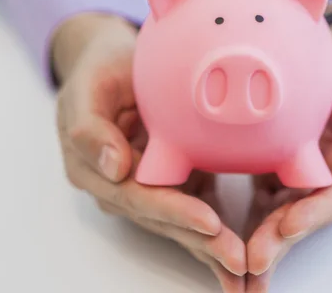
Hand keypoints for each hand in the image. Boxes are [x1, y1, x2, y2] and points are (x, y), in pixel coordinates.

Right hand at [52, 13, 246, 291]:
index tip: (208, 222)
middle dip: (201, 242)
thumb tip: (114, 169)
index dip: (173, 211)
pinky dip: (214, 234)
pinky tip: (237, 255)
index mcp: (95, 169)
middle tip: (239, 259)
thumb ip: (90, 128)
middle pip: (163, 219)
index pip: (138, 197)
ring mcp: (146, 188)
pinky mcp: (170, 183)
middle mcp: (120, 187)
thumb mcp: (87, 88)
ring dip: (211, 246)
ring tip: (244, 265)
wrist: (115, 66)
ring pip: (179, 223)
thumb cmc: (100, 72)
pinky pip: (193, 209)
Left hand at [245, 21, 331, 290]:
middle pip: (305, 211)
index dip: (315, 212)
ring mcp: (306, 172)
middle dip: (281, 238)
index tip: (289, 226)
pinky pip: (262, 186)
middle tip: (254, 259)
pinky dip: (246, 209)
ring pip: (281, 208)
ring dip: (260, 234)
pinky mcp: (281, 162)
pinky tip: (221, 227)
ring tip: (236, 258)